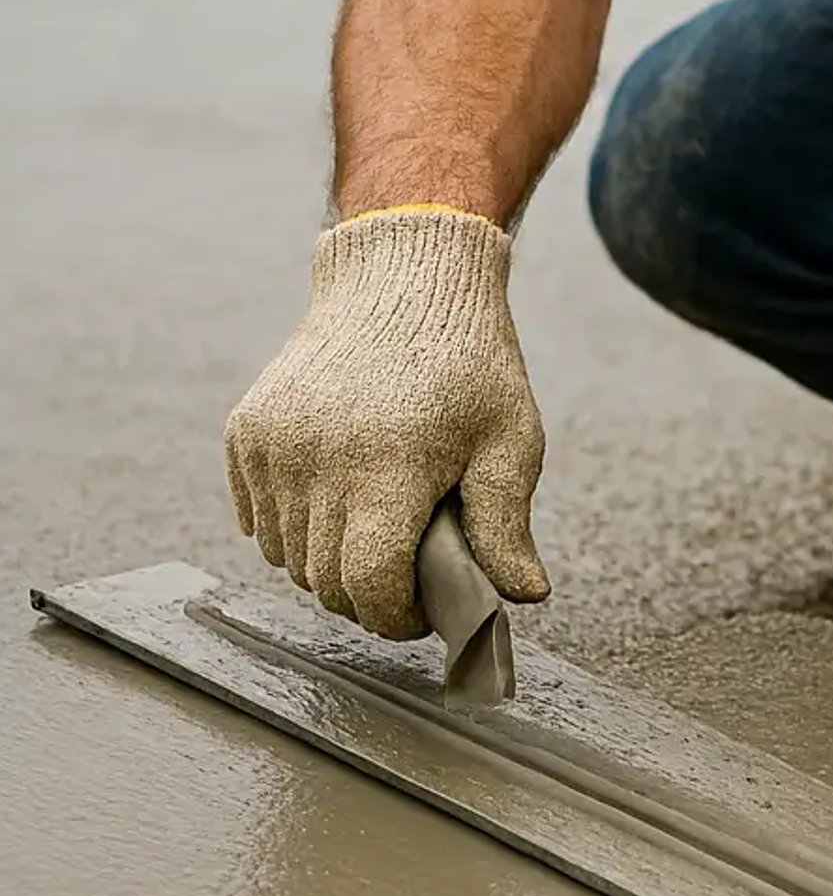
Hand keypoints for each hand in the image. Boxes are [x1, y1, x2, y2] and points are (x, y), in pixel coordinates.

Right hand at [224, 206, 549, 636]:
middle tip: (406, 576)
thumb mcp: (509, 438)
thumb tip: (524, 596)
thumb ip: (505, 523)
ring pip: (286, 558)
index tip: (421, 612)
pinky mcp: (246, 432)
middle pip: (325, 581)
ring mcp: (274, 446)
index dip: (395, 617)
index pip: (368, 585)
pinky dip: (291, 529)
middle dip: (366, 597)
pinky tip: (335, 501)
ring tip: (373, 532)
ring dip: (327, 565)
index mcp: (387, 466)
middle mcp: (317, 460)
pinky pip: (257, 520)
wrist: (403, 278)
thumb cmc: (467, 363)